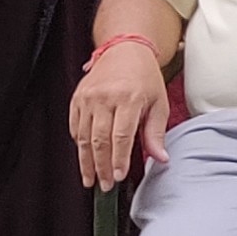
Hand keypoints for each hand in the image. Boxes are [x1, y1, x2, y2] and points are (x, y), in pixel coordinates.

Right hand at [69, 40, 167, 189]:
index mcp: (129, 98)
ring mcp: (88, 98)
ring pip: (84, 137)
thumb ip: (156, 133)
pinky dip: (80, 145)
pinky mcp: (77, 98)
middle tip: (105, 185)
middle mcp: (105, 97)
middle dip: (101, 167)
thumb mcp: (158, 102)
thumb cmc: (144, 78)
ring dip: (86, 161)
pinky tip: (85, 157)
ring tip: (91, 179)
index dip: (119, 160)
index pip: (121, 136)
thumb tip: (161, 159)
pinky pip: (75, 127)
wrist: (124, 50)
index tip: (119, 177)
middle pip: (100, 140)